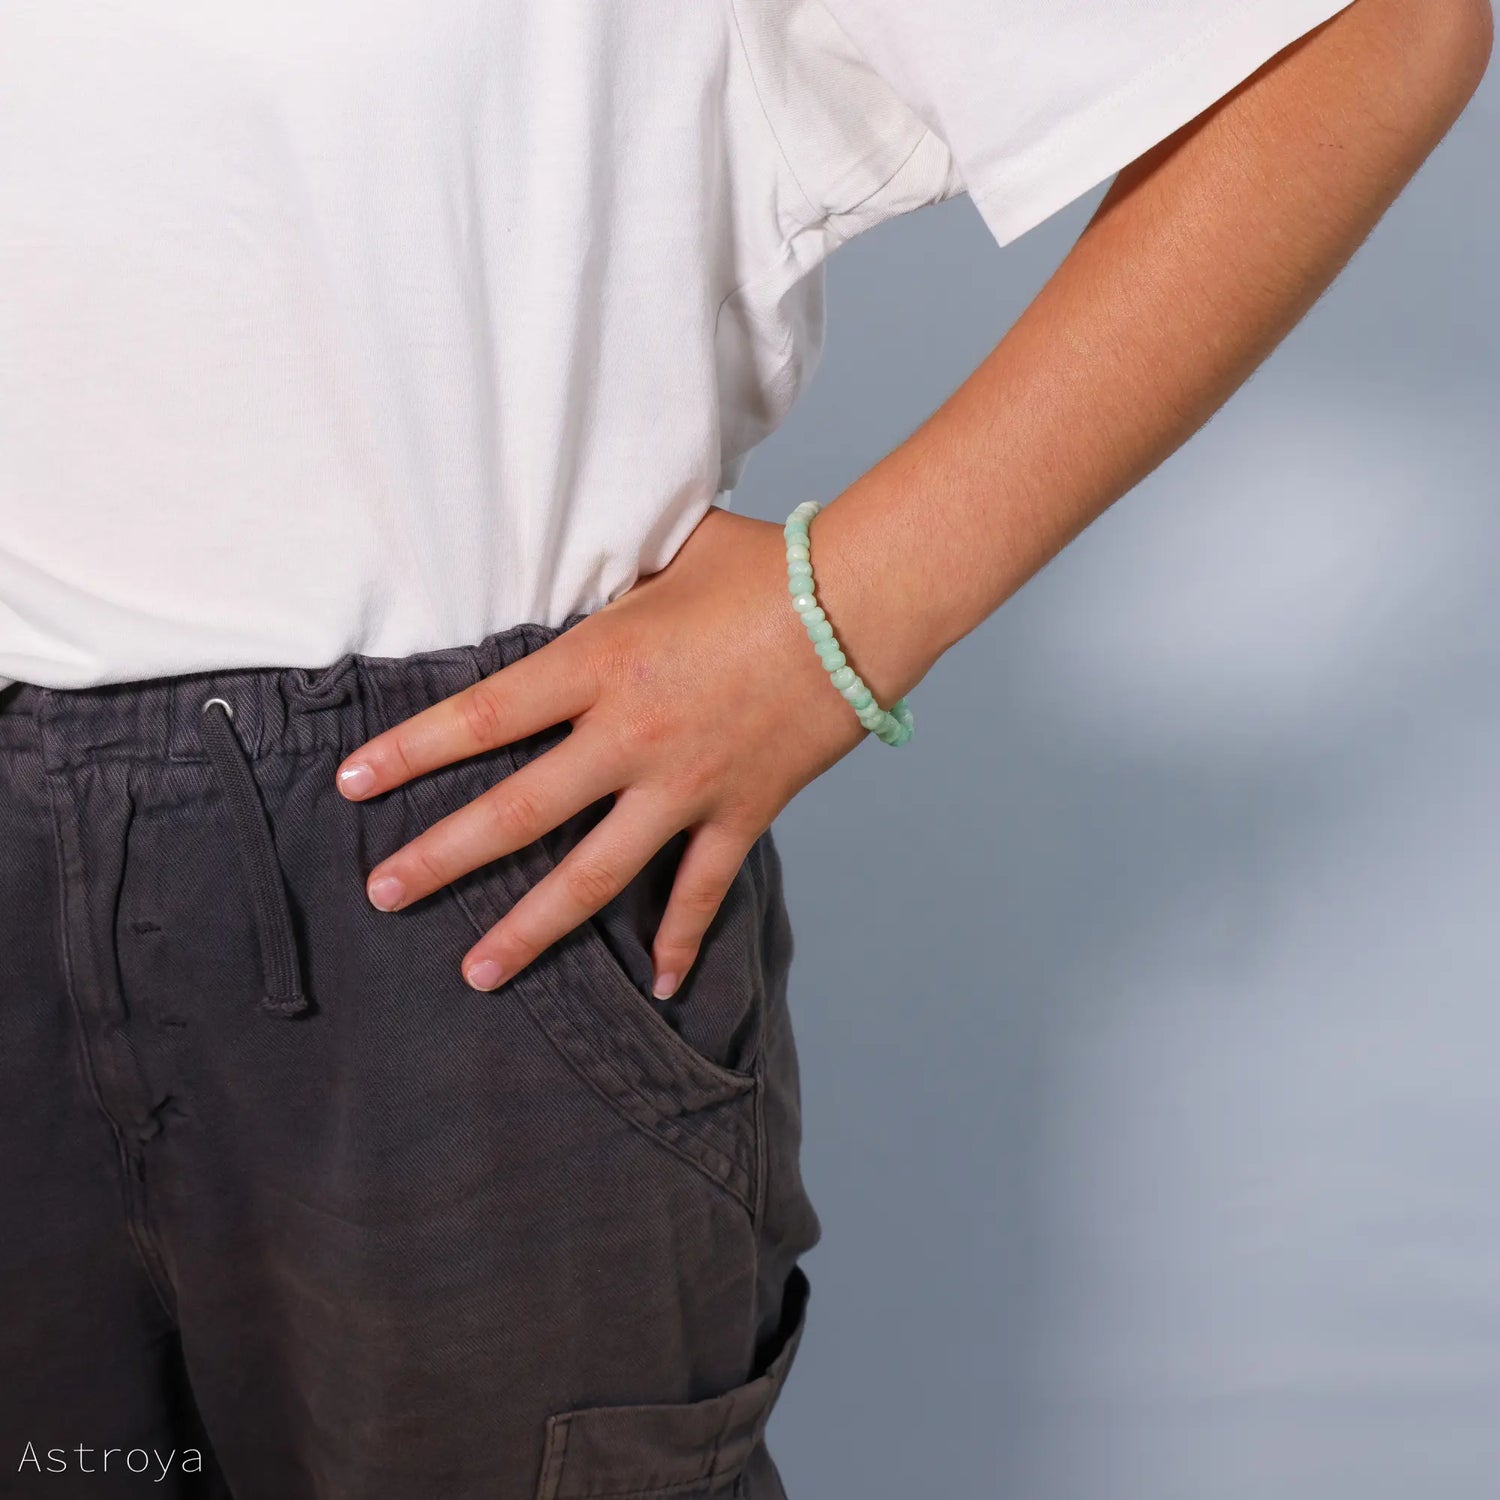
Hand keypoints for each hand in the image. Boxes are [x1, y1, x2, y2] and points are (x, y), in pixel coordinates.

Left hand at [334, 506, 874, 994]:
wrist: (863, 601)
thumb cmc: (764, 566)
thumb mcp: (665, 559)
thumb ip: (606, 591)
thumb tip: (568, 594)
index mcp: (602, 663)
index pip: (483, 716)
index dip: (410, 751)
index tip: (352, 784)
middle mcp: (632, 736)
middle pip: (517, 812)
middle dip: (439, 858)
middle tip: (383, 893)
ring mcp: (687, 786)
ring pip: (593, 876)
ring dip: (530, 930)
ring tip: (475, 972)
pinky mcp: (742, 812)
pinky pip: (703, 891)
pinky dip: (682, 941)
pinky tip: (658, 985)